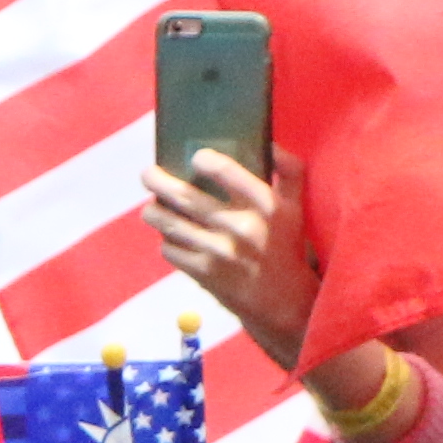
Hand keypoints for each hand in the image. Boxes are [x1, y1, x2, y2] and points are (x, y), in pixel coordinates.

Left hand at [138, 145, 316, 369]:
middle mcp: (240, 227)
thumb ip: (288, 171)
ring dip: (153, 212)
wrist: (282, 301)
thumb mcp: (295, 207)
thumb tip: (268, 142)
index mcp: (265, 205)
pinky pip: (169, 249)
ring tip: (152, 207)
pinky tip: (170, 235)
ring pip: (168, 223)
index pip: (228, 171)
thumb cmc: (285, 245)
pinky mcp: (202, 273)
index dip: (205, 160)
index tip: (196, 157)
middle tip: (148, 174)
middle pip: (185, 196)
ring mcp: (218, 252)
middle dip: (158, 182)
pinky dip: (166, 240)